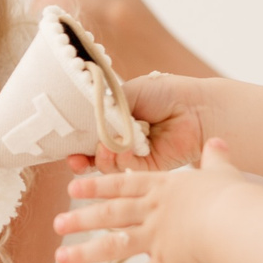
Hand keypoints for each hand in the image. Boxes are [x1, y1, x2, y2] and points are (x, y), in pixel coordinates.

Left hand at [56, 137, 251, 262]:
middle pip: (110, 214)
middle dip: (81, 219)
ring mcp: (156, 238)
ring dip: (85, 253)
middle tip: (57, 224)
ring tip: (61, 257)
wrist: (235, 220)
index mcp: (164, 189)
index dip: (96, 186)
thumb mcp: (222, 171)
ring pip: (113, 246)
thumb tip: (218, 141)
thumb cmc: (233, 196)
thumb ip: (216, 157)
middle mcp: (153, 212)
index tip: (72, 188)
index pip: (123, 185)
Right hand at [68, 70, 205, 174]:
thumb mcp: (127, 93)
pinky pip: (126, 168)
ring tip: (107, 146)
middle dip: (81, 157)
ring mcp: (133, 153)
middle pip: (92, 152)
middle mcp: (121, 137)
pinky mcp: (146, 168)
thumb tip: (85, 122)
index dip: (75, 139)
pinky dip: (122, 160)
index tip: (66, 144)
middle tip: (75, 160)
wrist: (196, 108)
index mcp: (114, 117)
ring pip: (106, 163)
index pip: (88, 131)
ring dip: (102, 156)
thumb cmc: (165, 93)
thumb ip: (105, 108)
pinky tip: (126, 148)